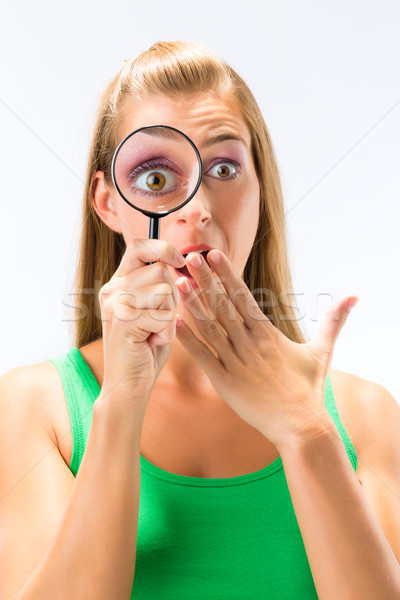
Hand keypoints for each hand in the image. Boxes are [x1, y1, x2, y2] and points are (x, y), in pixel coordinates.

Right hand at [97, 239, 184, 413]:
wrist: (128, 386)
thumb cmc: (147, 349)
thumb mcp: (155, 310)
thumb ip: (161, 286)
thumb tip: (181, 261)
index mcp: (119, 283)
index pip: (139, 246)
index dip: (163, 248)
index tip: (179, 261)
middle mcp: (112, 289)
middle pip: (160, 269)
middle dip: (173, 296)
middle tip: (159, 321)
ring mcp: (115, 304)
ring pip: (164, 290)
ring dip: (170, 315)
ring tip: (154, 333)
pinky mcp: (123, 322)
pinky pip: (163, 314)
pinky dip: (166, 332)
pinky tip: (152, 343)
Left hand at [175, 249, 358, 451]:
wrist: (301, 426)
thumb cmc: (308, 389)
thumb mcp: (322, 351)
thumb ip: (334, 321)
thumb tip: (354, 296)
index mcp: (268, 333)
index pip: (244, 296)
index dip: (228, 274)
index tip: (214, 254)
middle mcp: (250, 343)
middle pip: (224, 306)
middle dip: (206, 280)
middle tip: (190, 258)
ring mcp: (236, 362)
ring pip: (211, 327)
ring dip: (194, 304)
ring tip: (179, 283)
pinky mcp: (226, 383)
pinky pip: (204, 358)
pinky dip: (189, 341)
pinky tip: (175, 324)